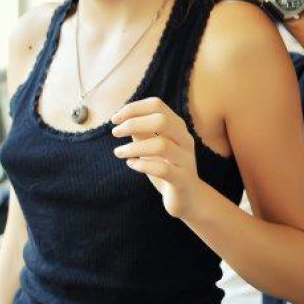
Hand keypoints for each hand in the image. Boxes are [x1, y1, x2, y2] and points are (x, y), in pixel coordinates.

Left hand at [111, 97, 201, 219]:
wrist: (189, 198)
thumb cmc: (167, 168)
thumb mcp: (152, 147)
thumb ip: (142, 132)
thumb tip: (122, 118)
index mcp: (177, 127)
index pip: (156, 105)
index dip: (133, 108)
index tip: (115, 118)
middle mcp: (184, 139)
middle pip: (161, 120)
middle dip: (133, 123)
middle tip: (115, 132)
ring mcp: (186, 159)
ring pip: (161, 145)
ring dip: (134, 147)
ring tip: (118, 152)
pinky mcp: (183, 179)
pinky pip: (163, 169)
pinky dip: (143, 165)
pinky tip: (131, 164)